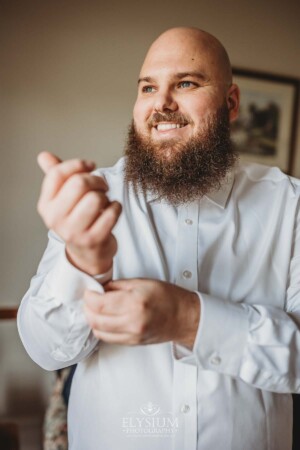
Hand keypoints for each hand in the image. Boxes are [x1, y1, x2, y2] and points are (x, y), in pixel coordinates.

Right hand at [37, 151, 121, 274]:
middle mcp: (55, 219)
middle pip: (79, 183)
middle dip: (96, 180)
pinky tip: (112, 210)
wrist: (87, 253)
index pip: (57, 174)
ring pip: (96, 198)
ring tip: (104, 202)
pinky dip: (116, 207)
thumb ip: (55, 176)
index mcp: (45, 205)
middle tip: (102, 186)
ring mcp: (73, 231)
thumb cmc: (77, 219)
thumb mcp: (63, 199)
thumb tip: (43, 155)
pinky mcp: (93, 239)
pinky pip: (111, 213)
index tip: (90, 165)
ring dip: (106, 196)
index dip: (77, 164)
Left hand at [83, 278, 199, 346]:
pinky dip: (101, 328)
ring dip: (92, 319)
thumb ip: (118, 286)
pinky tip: (104, 319)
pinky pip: (108, 338)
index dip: (89, 297)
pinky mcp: (132, 343)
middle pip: (96, 320)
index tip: (89, 291)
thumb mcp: (142, 282)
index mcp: (135, 303)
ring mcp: (132, 335)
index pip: (100, 304)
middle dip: (87, 308)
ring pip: (99, 331)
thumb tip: (99, 288)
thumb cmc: (167, 297)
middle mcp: (132, 322)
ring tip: (95, 309)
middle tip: (89, 299)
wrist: (184, 317)